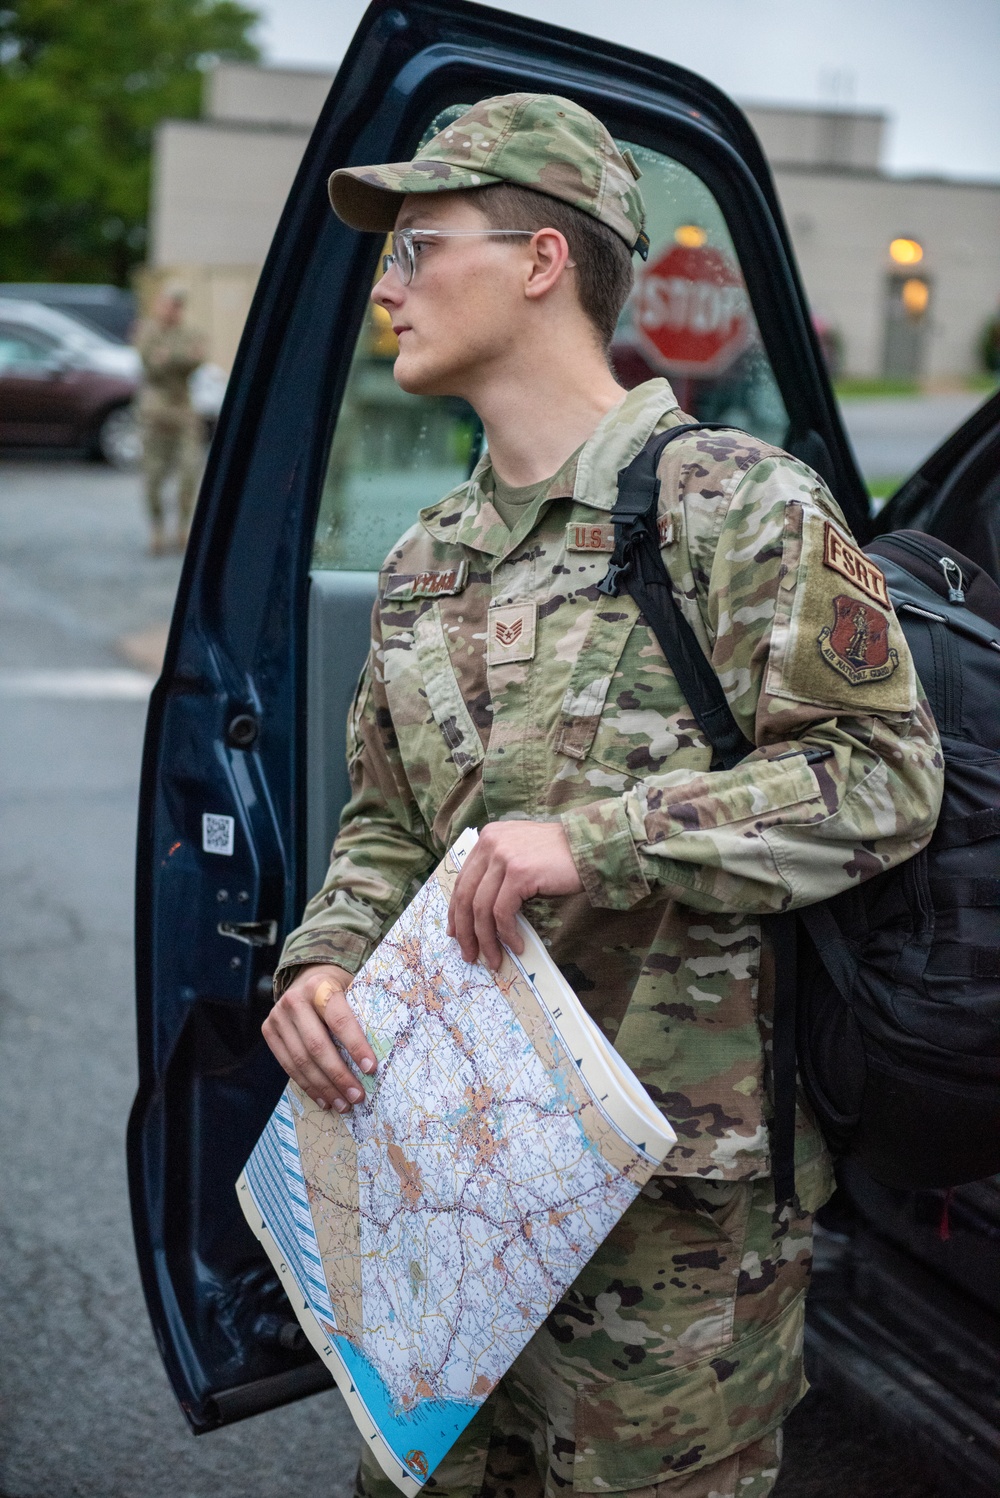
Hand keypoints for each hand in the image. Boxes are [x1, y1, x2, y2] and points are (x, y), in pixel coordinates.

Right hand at [262, 963, 375, 1112]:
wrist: (306, 978)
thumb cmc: (339, 990)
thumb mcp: (353, 989)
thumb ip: (364, 1012)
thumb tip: (389, 1049)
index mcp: (320, 986)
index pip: (340, 1020)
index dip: (355, 1045)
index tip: (371, 1068)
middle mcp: (294, 1000)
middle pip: (317, 1046)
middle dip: (339, 1075)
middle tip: (358, 1096)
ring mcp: (277, 1016)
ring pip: (301, 1060)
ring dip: (324, 1087)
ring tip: (344, 1104)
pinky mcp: (269, 1031)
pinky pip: (288, 1065)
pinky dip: (308, 1086)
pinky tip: (324, 1099)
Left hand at [447, 821, 582, 969]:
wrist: (592, 848)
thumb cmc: (560, 857)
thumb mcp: (521, 854)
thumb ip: (499, 871)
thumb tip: (479, 913)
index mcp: (489, 837)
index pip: (462, 879)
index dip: (456, 911)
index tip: (456, 934)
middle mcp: (491, 843)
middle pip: (466, 895)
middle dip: (465, 930)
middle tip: (469, 954)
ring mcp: (504, 856)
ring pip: (481, 907)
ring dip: (486, 939)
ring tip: (493, 959)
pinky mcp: (519, 872)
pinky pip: (502, 912)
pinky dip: (507, 934)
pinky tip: (517, 946)